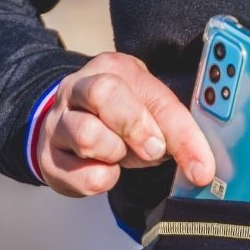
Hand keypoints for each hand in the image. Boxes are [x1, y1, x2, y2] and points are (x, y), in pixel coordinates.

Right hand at [36, 52, 215, 196]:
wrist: (69, 130)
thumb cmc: (119, 120)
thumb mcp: (151, 116)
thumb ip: (174, 133)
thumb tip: (202, 167)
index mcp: (114, 69)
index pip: (154, 97)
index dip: (183, 135)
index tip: (201, 168)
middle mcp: (80, 87)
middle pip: (105, 94)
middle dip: (136, 127)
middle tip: (153, 151)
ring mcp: (59, 120)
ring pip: (86, 134)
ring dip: (113, 153)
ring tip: (118, 154)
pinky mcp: (48, 156)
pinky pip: (76, 173)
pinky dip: (98, 179)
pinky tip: (103, 170)